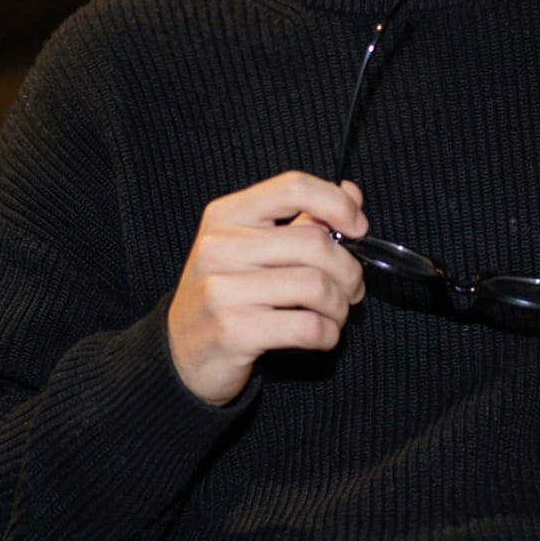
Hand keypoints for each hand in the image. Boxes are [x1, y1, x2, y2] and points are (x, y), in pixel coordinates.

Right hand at [167, 172, 368, 405]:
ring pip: (317, 286)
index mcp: (226, 215)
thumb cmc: (225, 293)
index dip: (337, 204)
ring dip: (340, 306)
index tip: (357, 228)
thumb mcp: (252, 246)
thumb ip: (303, 217)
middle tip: (351, 289)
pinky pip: (307, 327)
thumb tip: (351, 193)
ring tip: (335, 314)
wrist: (182, 353)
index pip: (293, 187)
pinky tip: (322, 336)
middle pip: (315, 242)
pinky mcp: (234, 331)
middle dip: (349, 271)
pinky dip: (328, 334)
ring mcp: (223, 289)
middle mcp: (220, 247)